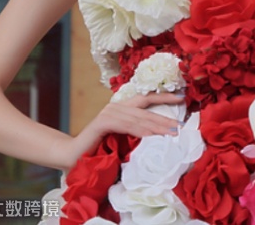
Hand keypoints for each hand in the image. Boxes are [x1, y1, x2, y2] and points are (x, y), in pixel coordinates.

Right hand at [61, 92, 185, 169]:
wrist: (72, 156)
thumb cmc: (98, 149)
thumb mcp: (122, 139)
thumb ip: (136, 133)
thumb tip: (161, 134)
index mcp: (122, 108)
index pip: (146, 99)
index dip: (164, 97)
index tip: (182, 98)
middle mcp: (116, 106)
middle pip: (146, 109)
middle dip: (165, 117)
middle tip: (180, 125)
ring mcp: (109, 112)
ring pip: (139, 117)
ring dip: (156, 125)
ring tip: (171, 131)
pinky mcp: (103, 121)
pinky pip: (126, 125)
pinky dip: (140, 130)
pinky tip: (152, 134)